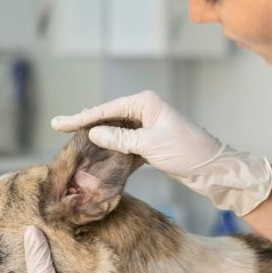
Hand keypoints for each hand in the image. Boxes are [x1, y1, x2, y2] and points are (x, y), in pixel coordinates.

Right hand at [51, 90, 271, 215]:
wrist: (213, 169)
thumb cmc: (186, 152)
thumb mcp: (150, 145)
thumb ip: (120, 139)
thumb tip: (94, 133)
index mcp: (144, 103)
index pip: (106, 109)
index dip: (81, 117)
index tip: (58, 123)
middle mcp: (144, 110)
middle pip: (108, 117)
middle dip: (85, 124)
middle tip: (59, 128)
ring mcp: (147, 127)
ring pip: (115, 132)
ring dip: (97, 139)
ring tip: (74, 143)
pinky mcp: (150, 143)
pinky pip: (125, 145)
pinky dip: (112, 152)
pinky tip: (97, 158)